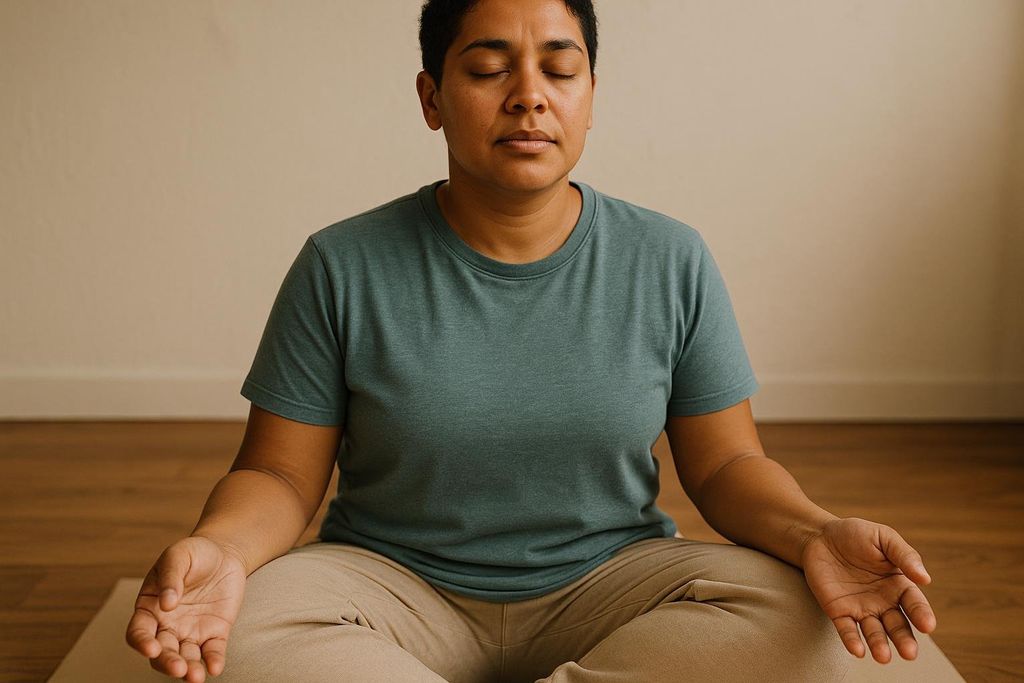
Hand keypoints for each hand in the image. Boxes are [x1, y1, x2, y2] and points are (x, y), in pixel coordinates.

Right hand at [125, 536, 247, 681]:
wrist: (224, 552)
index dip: (142, 643)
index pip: (139, 632)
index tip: (151, 648)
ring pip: (185, 657)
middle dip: (168, 662)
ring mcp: (191, 631)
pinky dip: (213, 660)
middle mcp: (167, 625)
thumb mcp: (179, 555)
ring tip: (195, 676)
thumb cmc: (194, 553)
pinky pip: (212, 651)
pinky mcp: (215, 632)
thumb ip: (172, 576)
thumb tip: (167, 603)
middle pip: (161, 652)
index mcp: (150, 608)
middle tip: (178, 668)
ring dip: (189, 668)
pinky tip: (215, 667)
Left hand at [800, 516, 936, 663]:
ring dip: (879, 645)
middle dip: (904, 639)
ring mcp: (861, 609)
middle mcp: (883, 602)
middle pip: (897, 625)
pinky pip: (846, 629)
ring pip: (874, 632)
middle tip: (909, 653)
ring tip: (883, 656)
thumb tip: (925, 578)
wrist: (820, 536)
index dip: (921, 614)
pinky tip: (857, 651)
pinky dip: (852, 640)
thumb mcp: (882, 537)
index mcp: (899, 585)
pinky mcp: (838, 611)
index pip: (914, 603)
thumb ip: (904, 555)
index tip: (927, 626)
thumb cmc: (856, 535)